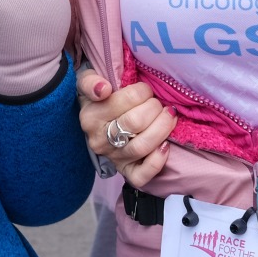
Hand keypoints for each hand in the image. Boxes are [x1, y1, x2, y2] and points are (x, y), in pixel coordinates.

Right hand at [78, 68, 176, 188]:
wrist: (97, 120)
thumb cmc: (99, 96)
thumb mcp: (88, 81)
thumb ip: (90, 81)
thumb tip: (103, 89)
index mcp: (90, 117)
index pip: (124, 101)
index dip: (142, 92)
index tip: (145, 89)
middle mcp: (100, 140)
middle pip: (135, 123)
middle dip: (154, 108)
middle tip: (157, 102)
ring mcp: (114, 158)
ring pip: (141, 147)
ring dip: (162, 128)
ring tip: (169, 116)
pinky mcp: (126, 171)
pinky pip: (142, 175)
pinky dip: (157, 161)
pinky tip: (165, 145)